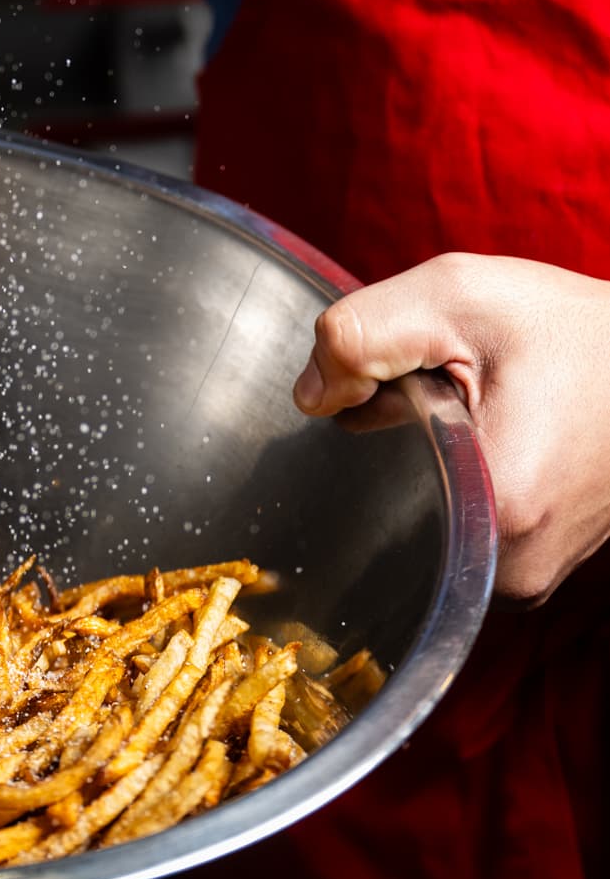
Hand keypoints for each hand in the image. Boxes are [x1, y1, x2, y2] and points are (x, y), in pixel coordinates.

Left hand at [293, 253, 609, 602]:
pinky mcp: (535, 571)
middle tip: (466, 388)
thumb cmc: (568, 328)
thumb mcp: (455, 298)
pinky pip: (462, 528)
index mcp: (497, 508)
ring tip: (494, 412)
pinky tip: (502, 438)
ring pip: (428, 517)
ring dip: (435, 461)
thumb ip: (363, 336)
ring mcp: (528, 580)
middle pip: (395, 501)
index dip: (380, 409)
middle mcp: (513, 571)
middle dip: (407, 438)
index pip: (367, 473)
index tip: (436, 376)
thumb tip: (311, 396)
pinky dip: (463, 481)